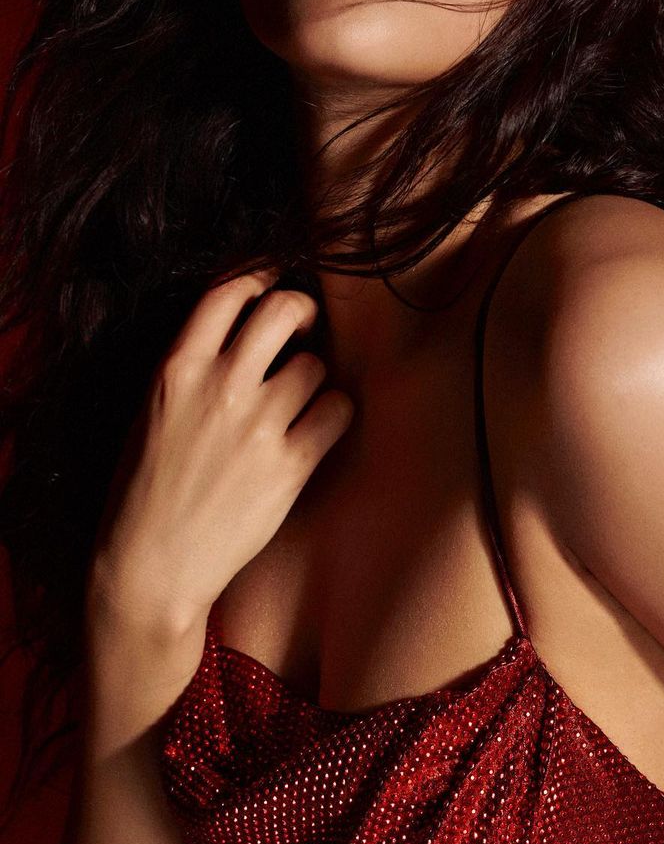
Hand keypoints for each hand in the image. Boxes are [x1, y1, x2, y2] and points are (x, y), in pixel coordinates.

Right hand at [90, 267, 353, 635]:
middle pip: (285, 309)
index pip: (228, 290)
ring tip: (298, 400)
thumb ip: (194, 365)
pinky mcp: (290, 465)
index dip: (260, 275)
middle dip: (301, 311)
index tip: (274, 281)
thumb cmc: (145, 490)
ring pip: (316, 364)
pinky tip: (317, 428)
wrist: (150, 568)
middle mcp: (219, 386)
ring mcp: (257, 425)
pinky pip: (338, 410)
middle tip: (301, 330)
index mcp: (177, 369)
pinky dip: (334, 413)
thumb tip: (247, 329)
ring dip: (314, 376)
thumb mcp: (153, 411)